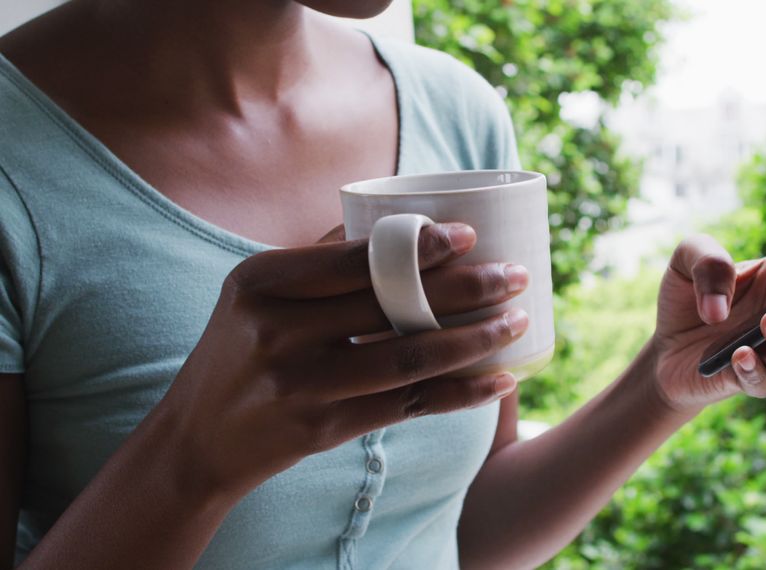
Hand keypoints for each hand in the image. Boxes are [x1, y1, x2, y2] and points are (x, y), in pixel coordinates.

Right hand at [149, 223, 529, 499]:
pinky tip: (500, 380)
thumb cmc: (241, 350)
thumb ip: (317, 259)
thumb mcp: (255, 294)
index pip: (354, 258)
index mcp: (261, 281)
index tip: (469, 236)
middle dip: (466, 288)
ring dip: (475, 340)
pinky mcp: (324, 428)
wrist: (198, 439)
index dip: (418, 246)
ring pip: (409, 358)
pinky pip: (408, 406)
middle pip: (391, 304)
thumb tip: (396, 217)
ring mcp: (301, 383)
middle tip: (516, 275)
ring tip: (519, 321)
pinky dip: (460, 394)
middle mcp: (278, 330)